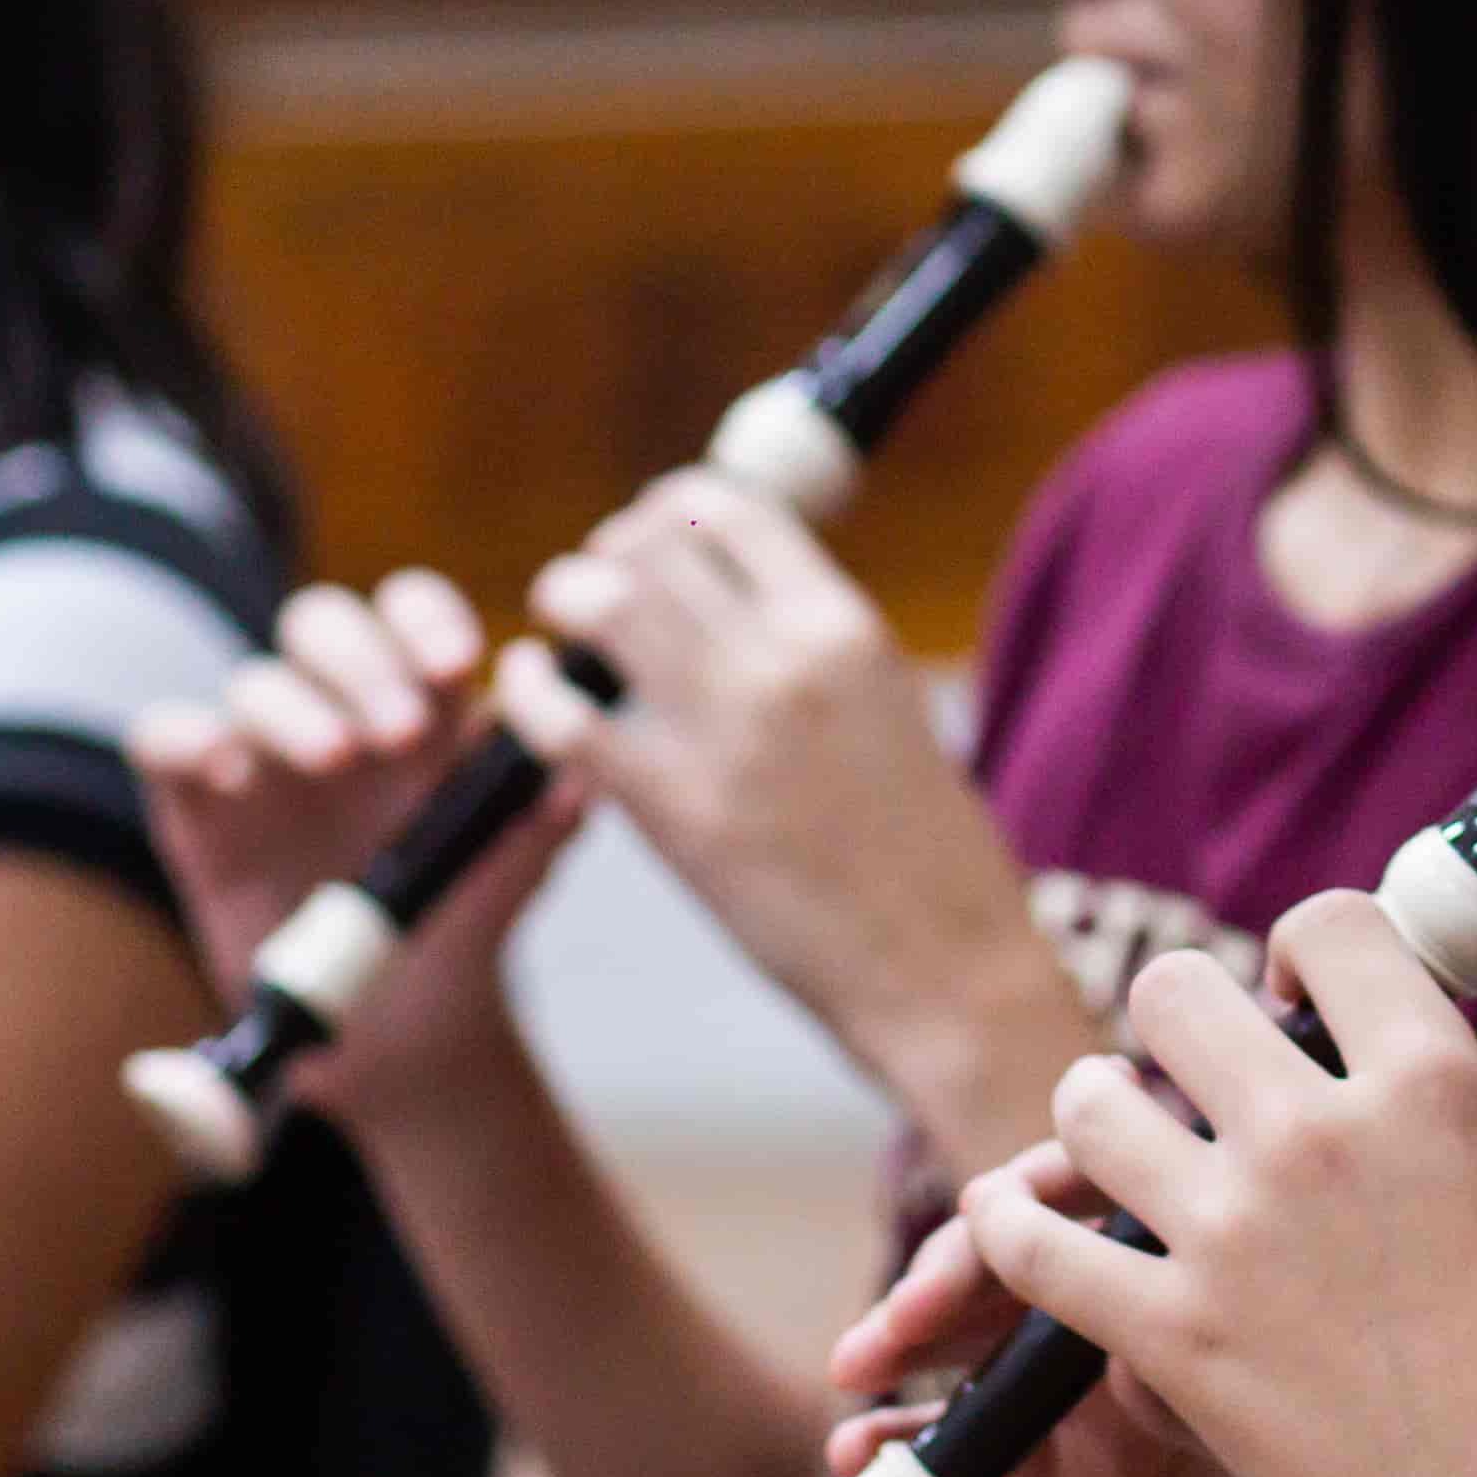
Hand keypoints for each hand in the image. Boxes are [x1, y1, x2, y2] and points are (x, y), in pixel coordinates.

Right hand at [128, 571, 584, 1121]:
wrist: (401, 1038)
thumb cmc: (462, 930)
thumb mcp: (512, 876)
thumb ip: (543, 817)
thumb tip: (575, 769)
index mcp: (420, 705)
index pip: (412, 617)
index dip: (426, 620)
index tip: (460, 665)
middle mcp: (337, 711)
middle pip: (323, 625)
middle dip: (362, 662)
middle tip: (401, 732)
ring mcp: (263, 755)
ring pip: (255, 681)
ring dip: (295, 708)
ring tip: (336, 759)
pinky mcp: (198, 807)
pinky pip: (165, 737)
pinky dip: (187, 737)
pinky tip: (229, 769)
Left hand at [500, 469, 1084, 1149]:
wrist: (947, 970)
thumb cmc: (929, 851)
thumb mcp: (888, 705)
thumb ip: (812, 644)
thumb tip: (734, 597)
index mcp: (844, 626)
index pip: (727, 506)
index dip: (668, 508)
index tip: (649, 534)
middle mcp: (782, 658)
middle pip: (648, 545)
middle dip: (608, 554)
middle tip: (595, 587)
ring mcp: (725, 731)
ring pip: (598, 606)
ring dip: (566, 602)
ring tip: (562, 627)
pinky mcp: (674, 810)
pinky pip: (562, 716)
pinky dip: (530, 689)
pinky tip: (529, 689)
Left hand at [887, 893, 1476, 1476]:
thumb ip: (1463, 1138)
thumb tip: (1409, 1108)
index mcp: (1435, 1090)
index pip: (1329, 924)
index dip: (1305, 950)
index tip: (1297, 999)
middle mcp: (1320, 1137)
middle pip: (1173, 990)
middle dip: (1180, 1019)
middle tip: (1198, 1074)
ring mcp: (1235, 1234)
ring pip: (1088, 1101)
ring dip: (1099, 1113)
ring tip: (1120, 1142)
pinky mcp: (1172, 1334)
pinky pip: (1034, 1245)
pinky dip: (1013, 1229)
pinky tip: (1022, 1222)